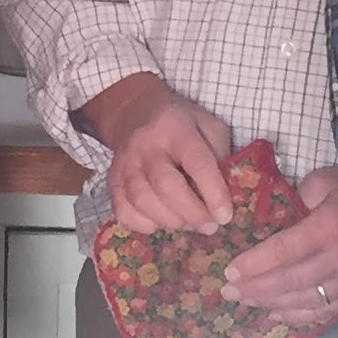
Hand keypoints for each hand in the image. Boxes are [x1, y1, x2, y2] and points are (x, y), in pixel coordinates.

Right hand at [91, 71, 233, 234]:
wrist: (135, 111)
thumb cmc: (181, 123)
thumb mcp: (209, 126)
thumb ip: (219, 156)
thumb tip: (226, 196)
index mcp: (175, 126)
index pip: (196, 162)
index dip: (213, 193)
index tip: (225, 216)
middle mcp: (145, 143)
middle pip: (165, 185)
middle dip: (191, 213)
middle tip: (209, 226)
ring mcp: (124, 162)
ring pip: (142, 201)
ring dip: (170, 221)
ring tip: (188, 224)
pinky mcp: (112, 179)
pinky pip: (123, 210)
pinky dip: (143, 225)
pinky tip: (160, 222)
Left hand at [223, 166, 337, 322]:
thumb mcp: (322, 183)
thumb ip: (295, 200)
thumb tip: (266, 219)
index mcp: (331, 228)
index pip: (285, 250)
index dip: (255, 263)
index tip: (230, 270)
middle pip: (291, 280)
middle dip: (256, 288)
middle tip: (229, 291)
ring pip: (305, 300)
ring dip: (272, 303)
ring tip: (245, 301)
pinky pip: (324, 311)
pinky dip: (297, 315)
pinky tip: (275, 314)